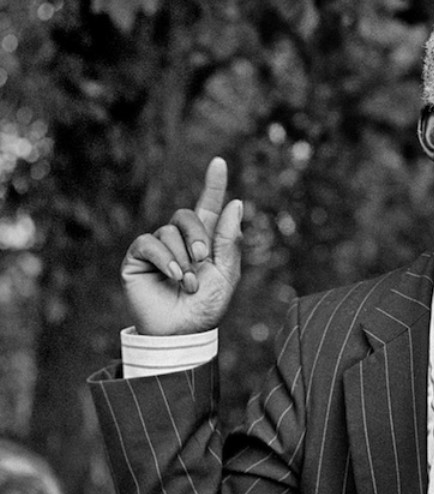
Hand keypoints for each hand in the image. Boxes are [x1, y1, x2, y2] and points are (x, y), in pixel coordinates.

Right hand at [121, 157, 242, 334]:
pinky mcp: (137, 259)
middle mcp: (179, 240)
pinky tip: (174, 275)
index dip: (213, 184)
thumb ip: (230, 240)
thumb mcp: (226, 273)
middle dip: (197, 235)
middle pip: (186, 215)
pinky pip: (148, 243)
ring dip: (182, 257)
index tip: (219, 161)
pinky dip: (164, 258)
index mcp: (205, 240)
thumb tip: (236, 202)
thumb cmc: (207, 306)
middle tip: (203, 260)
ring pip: (168, 231)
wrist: (183, 331)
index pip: (208, 206)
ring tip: (189, 282)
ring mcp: (157, 248)